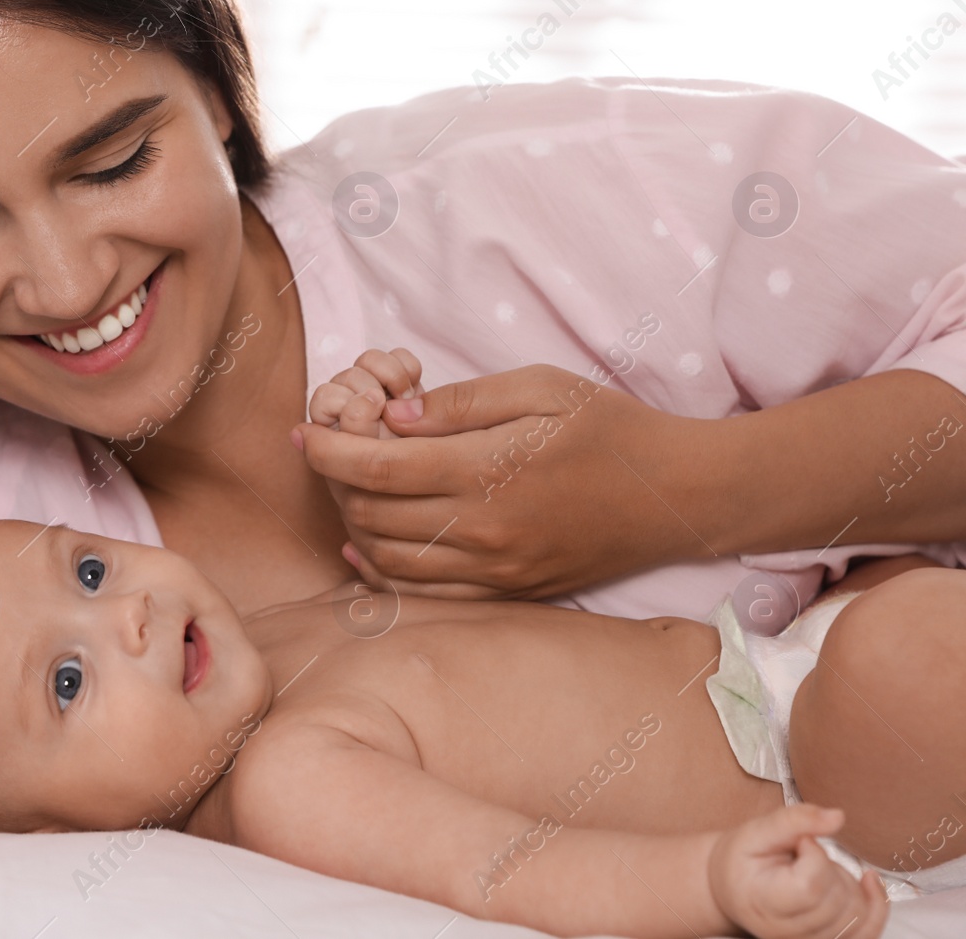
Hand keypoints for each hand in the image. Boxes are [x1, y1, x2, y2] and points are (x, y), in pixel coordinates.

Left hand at [293, 360, 695, 598]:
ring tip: (347, 490)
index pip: (377, 469)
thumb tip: (393, 416)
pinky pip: (425, 593)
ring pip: (389, 560)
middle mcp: (484, 531)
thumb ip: (461, 403)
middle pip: (372, 517)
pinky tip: (367, 547)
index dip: (328, 451)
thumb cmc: (610, 429)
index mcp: (487, 472)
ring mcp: (495, 569)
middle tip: (327, 452)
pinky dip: (384, 572)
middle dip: (334, 484)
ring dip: (353, 526)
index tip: (303, 432)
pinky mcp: (508, 592)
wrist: (679, 496)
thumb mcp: (540, 388)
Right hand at [709, 805, 887, 938]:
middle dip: (829, 866)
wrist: (732, 888)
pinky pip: (869, 932)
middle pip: (838, 900)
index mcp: (764, 903)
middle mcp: (788, 932)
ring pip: (858, 913)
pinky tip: (868, 881)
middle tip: (802, 854)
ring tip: (816, 869)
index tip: (799, 841)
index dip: (815, 855)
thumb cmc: (741, 859)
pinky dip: (876, 904)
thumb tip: (837, 816)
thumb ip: (794, 820)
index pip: (811, 887)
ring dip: (846, 882)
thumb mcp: (757, 831)